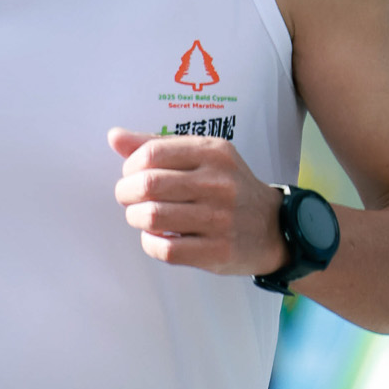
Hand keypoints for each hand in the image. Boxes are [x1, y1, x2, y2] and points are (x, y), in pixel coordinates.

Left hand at [108, 126, 284, 274]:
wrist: (273, 227)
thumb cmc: (229, 188)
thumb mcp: (203, 156)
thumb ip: (158, 145)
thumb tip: (115, 137)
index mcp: (213, 153)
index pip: (152, 153)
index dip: (130, 166)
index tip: (132, 175)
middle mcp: (218, 183)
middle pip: (148, 185)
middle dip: (126, 193)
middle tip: (129, 198)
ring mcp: (220, 219)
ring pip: (152, 217)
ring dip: (136, 218)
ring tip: (143, 217)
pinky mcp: (217, 251)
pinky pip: (165, 249)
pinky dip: (150, 243)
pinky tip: (157, 237)